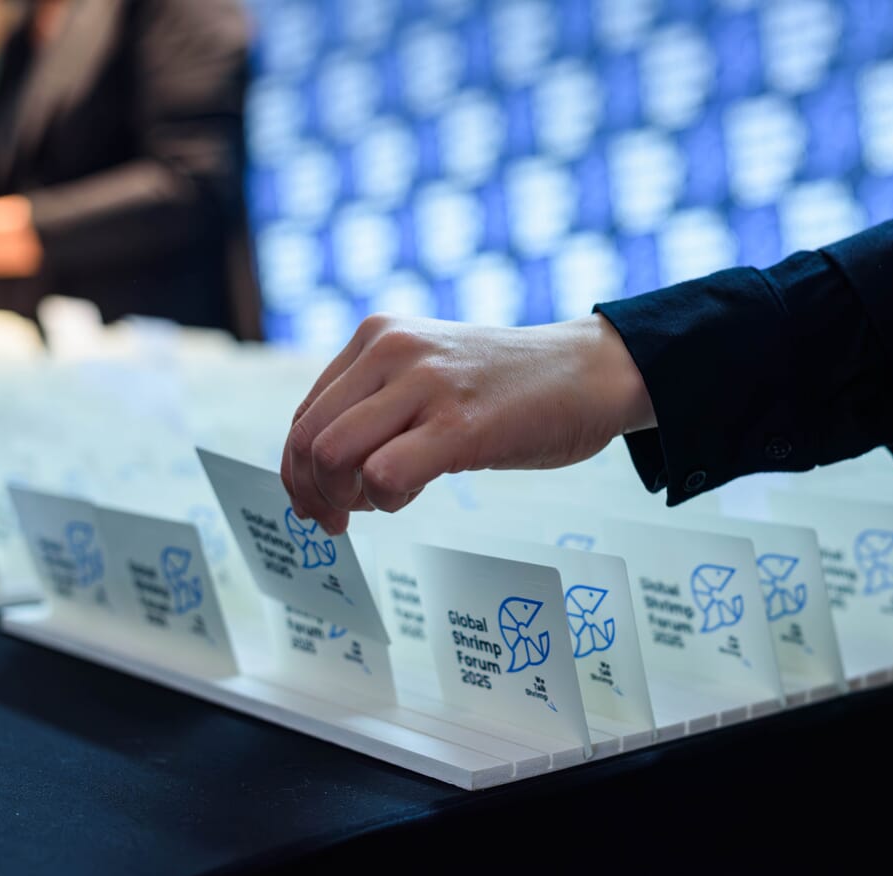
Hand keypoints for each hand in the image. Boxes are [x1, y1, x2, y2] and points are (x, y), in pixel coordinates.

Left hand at [282, 312, 655, 533]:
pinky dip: (386, 500)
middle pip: (307, 438)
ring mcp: (424, 385)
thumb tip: (328, 467)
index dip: (300, 471)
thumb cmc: (515, 384)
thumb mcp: (432, 370)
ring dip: (345, 498)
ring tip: (382, 503)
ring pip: (332, 455)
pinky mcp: (458, 426)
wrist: (592, 371)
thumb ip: (381, 401)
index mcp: (378, 336)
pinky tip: (417, 492)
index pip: (306, 414)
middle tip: (337, 521)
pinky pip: (383, 475)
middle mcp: (391, 350)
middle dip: (312, 494)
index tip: (319, 502)